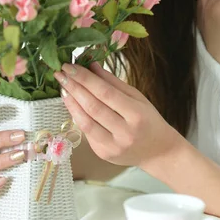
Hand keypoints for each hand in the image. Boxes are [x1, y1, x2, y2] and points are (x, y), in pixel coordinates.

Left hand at [54, 62, 182, 170]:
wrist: (159, 152)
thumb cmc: (148, 119)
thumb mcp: (137, 97)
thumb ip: (113, 82)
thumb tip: (91, 65)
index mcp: (136, 114)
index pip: (106, 93)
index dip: (85, 78)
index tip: (70, 66)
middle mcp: (125, 133)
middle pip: (93, 107)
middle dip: (74, 88)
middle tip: (60, 73)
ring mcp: (113, 146)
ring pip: (85, 122)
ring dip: (71, 103)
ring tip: (63, 87)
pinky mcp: (103, 154)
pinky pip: (86, 132)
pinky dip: (77, 116)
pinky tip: (71, 103)